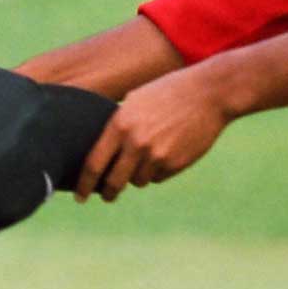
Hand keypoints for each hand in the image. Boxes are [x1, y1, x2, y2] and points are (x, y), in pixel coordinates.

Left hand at [75, 65, 231, 202]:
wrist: (208, 93)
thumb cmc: (168, 92)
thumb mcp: (136, 101)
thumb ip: (118, 125)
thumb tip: (102, 152)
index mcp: (120, 124)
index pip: (94, 163)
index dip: (84, 184)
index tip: (79, 196)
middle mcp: (136, 143)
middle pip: (113, 182)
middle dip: (108, 193)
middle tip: (106, 196)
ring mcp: (157, 156)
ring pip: (138, 181)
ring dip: (138, 175)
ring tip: (149, 154)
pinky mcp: (175, 164)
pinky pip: (158, 177)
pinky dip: (158, 170)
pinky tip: (168, 150)